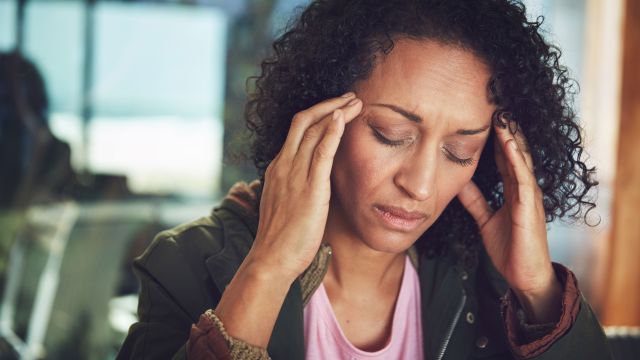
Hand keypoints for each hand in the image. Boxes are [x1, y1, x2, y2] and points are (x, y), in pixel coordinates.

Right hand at [247, 92, 363, 280]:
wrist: (271, 258)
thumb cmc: (281, 238)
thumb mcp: (287, 204)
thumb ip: (297, 187)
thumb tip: (313, 183)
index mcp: (279, 168)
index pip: (297, 131)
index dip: (319, 115)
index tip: (337, 109)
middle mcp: (284, 165)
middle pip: (304, 121)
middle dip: (329, 104)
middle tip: (350, 96)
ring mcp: (294, 175)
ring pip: (313, 131)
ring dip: (336, 112)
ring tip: (356, 102)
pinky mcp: (309, 188)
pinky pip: (320, 152)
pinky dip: (332, 132)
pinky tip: (343, 119)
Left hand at [457, 111, 561, 322]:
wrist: (523, 275)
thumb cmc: (508, 247)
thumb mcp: (485, 219)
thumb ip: (475, 201)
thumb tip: (457, 183)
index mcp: (513, 189)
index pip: (504, 157)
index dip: (495, 137)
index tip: (484, 116)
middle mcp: (523, 188)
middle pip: (514, 152)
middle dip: (505, 129)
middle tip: (495, 104)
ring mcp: (528, 196)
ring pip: (520, 160)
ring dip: (511, 137)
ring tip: (503, 116)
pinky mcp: (529, 207)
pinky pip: (523, 179)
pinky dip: (516, 160)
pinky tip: (508, 145)